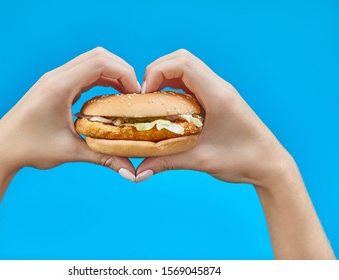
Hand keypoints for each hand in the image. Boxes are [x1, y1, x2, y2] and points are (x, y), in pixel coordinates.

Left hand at [0, 47, 139, 176]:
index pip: (99, 63)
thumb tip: (130, 172)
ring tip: (125, 94)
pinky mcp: (54, 85)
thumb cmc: (30, 149)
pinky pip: (82, 72)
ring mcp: (54, 78)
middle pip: (98, 56)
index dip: (124, 74)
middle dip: (121, 70)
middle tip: (134, 93)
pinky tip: (107, 97)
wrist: (1, 149)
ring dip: (111, 73)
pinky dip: (100, 79)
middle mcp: (56, 76)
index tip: (135, 94)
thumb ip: (104, 158)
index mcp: (59, 86)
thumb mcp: (70, 152)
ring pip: (90, 61)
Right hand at [137, 49, 294, 186]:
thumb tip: (139, 171)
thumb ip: (167, 162)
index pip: (183, 64)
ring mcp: (220, 90)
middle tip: (145, 96)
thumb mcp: (201, 161)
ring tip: (153, 100)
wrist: (269, 165)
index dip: (157, 72)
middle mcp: (219, 87)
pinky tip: (167, 108)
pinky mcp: (218, 98)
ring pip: (187, 67)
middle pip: (182, 58)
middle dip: (157, 71)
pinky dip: (175, 86)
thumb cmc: (242, 161)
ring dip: (165, 77)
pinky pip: (192, 81)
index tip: (145, 95)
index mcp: (218, 95)